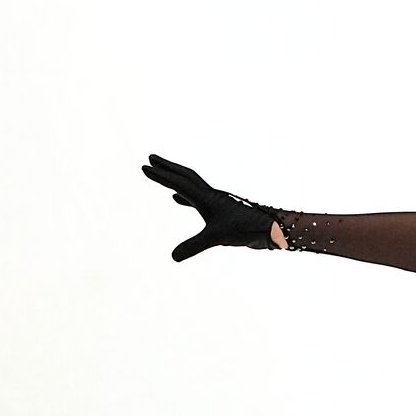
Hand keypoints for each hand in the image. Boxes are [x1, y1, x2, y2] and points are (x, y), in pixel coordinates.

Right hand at [141, 154, 279, 260]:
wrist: (271, 228)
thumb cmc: (247, 229)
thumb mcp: (217, 238)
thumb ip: (194, 246)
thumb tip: (173, 257)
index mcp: (206, 198)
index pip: (178, 183)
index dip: (160, 176)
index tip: (144, 167)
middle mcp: (211, 196)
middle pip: (185, 176)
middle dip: (167, 167)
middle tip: (152, 158)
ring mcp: (217, 202)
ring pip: (192, 186)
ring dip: (176, 179)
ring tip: (164, 175)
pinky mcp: (222, 211)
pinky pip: (197, 199)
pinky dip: (185, 197)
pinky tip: (179, 200)